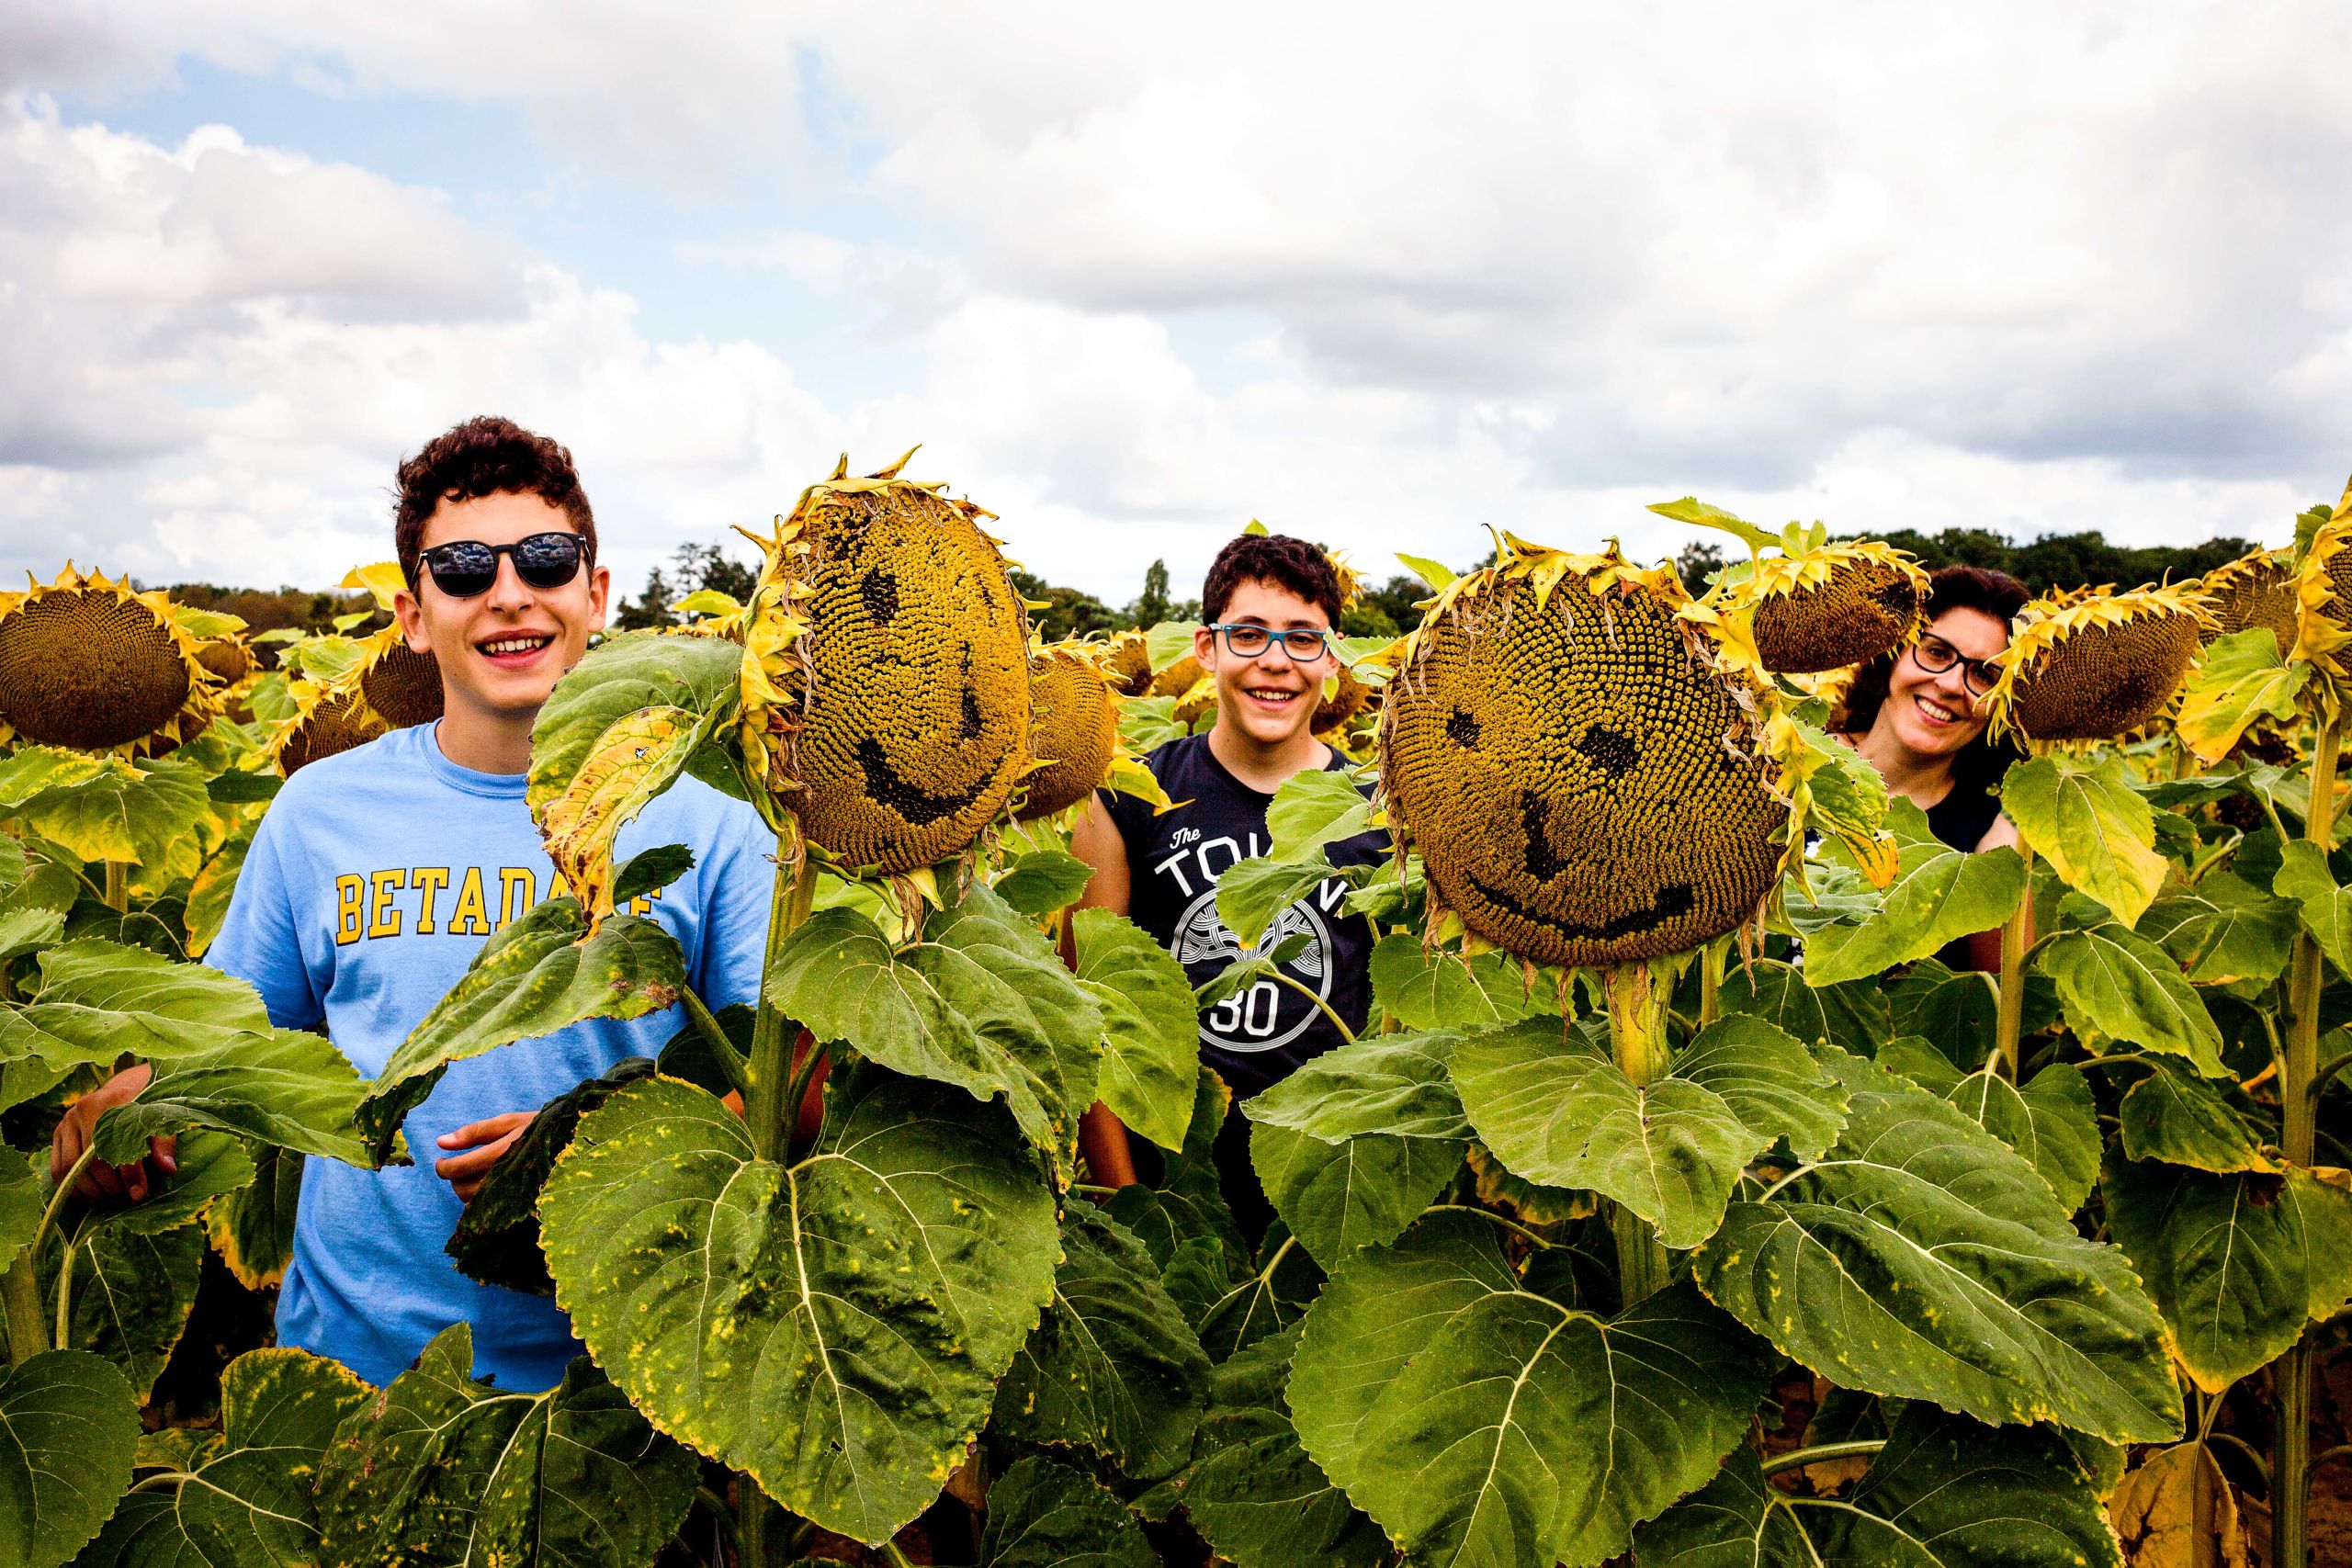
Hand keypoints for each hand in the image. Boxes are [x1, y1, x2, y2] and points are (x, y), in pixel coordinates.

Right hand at [51, 1064, 176, 1203]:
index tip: (139, 1194)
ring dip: (91, 1191)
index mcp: (111, 1100)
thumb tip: (168, 1170)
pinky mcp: (57, 1134)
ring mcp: (66, 1122)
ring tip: (113, 1200)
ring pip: (70, 1168)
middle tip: (126, 1200)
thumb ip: (165, 1143)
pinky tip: (92, 1196)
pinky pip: (57, 1169)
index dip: (129, 1174)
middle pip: (90, 1162)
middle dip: (110, 1187)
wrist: (128, 1089)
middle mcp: (83, 1109)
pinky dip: (72, 1188)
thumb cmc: (149, 1107)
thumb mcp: (162, 1120)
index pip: (117, 1146)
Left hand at [434, 1112, 533, 1203]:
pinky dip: (481, 1200)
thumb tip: (440, 1142)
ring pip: (474, 1202)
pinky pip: (489, 1211)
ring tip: (472, 1175)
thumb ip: (474, 1132)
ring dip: (465, 1190)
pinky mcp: (520, 1205)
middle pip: (463, 1188)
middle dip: (453, 1179)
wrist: (574, 1143)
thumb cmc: (538, 1127)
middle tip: (455, 1167)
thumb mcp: (509, 1122)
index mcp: (502, 1152)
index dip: (443, 1167)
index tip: (441, 1161)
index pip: (459, 1168)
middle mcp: (507, 1176)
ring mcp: (514, 1194)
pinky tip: (487, 1186)